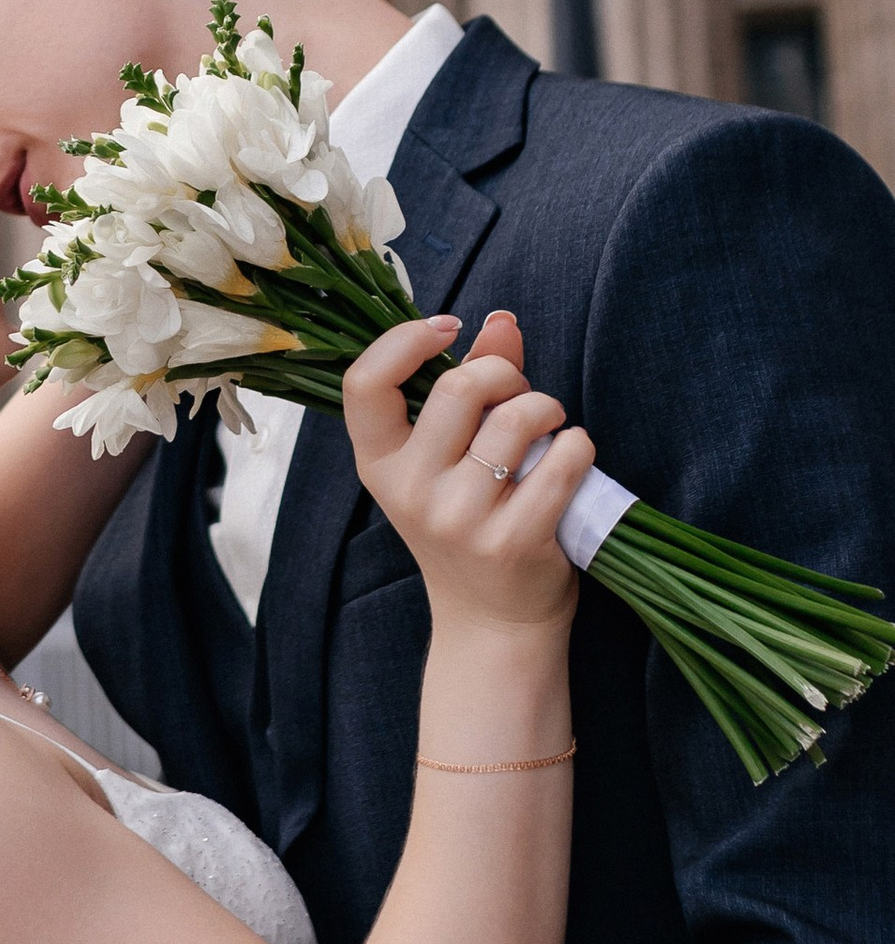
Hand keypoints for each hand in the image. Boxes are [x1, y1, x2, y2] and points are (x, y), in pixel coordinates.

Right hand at [343, 309, 589, 638]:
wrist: (492, 623)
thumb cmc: (470, 525)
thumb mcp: (448, 461)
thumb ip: (471, 387)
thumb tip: (501, 320)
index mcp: (380, 464)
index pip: (365, 384)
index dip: (404, 341)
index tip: (446, 328)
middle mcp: (411, 491)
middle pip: (460, 388)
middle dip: (506, 373)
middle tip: (521, 396)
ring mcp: (460, 520)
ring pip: (519, 419)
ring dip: (549, 408)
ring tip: (550, 429)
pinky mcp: (514, 541)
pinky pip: (564, 459)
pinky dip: (579, 446)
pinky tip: (571, 459)